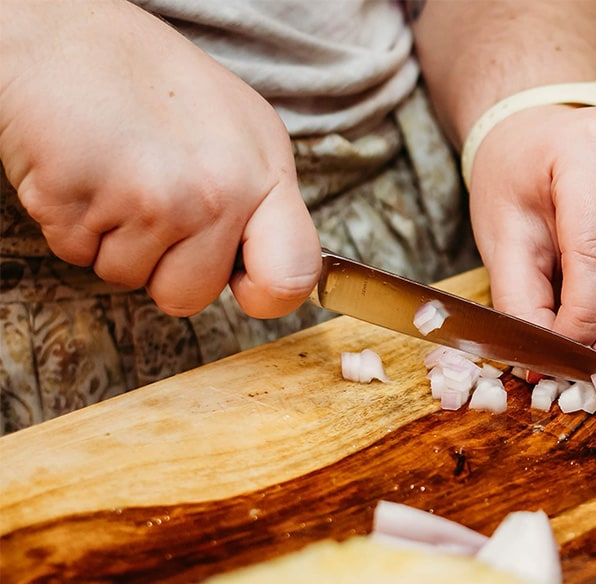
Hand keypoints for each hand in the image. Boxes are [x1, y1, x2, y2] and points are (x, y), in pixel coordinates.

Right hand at [0, 0, 319, 317]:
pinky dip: (74, 223)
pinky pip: (78, 254)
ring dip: (114, 240)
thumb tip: (274, 271)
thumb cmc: (150, 79)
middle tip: (151, 200)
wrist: (60, 33)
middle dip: (164, 265)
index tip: (247, 284)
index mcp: (263, 175)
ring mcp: (147, 201)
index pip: (293, 277)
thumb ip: (262, 203)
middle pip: (190, 296)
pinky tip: (85, 171)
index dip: (267, 295)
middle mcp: (215, 193)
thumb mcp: (241, 131)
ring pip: (128, 277)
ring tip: (116, 174)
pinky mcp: (79, 204)